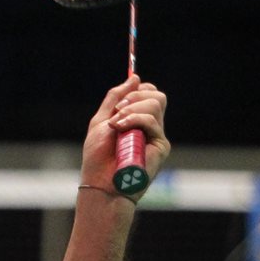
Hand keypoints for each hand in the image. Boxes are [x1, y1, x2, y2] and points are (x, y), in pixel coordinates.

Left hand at [80, 75, 169, 198]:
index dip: (137, 90)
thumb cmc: (98, 157)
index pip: (148, 94)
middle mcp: (149, 127)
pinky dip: (134, 119)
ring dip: (131, 109)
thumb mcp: (101, 121)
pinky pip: (151, 120)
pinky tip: (120, 129)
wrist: (100, 182)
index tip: (120, 100)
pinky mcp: (161, 145)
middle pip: (156, 96)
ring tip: (116, 125)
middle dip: (134, 96)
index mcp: (136, 120)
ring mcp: (156, 135)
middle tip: (117, 111)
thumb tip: (134, 77)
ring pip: (155, 103)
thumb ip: (115, 98)